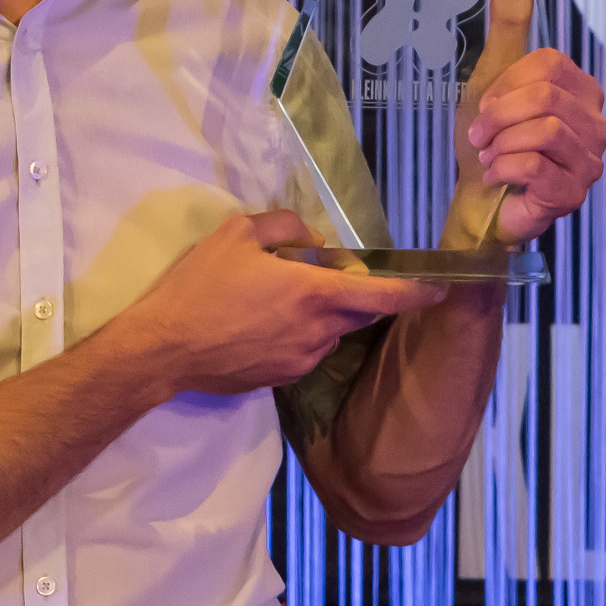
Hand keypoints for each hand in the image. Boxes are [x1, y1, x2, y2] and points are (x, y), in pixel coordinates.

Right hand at [112, 211, 443, 395]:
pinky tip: (262, 323)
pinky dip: (300, 333)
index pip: (384, 294)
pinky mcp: (283, 378)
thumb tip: (313, 239)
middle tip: (324, 272)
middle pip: (360, 310)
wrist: (163, 350)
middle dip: (357, 291)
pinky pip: (308, 349)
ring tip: (278, 298)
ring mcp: (303, 359)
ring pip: (332, 330)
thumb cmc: (200, 287)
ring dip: (322, 313)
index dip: (418, 292)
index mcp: (315, 294)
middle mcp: (319, 331)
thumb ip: (287, 227)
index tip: (442, 288)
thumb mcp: (238, 234)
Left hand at [450, 0, 605, 246]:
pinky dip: (504, 168)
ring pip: (545, 130)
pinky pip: (536, 166)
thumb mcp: (492, 74)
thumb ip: (510, 22)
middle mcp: (596, 124)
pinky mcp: (575, 194)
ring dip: (502, 142)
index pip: (549, 66)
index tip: (486, 107)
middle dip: (500, 116)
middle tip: (482, 134)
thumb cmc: (488, 141)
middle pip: (547, 97)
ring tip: (492, 155)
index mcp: (582, 91)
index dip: (507, 84)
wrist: (475, 200)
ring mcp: (590, 162)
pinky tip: (498, 175)